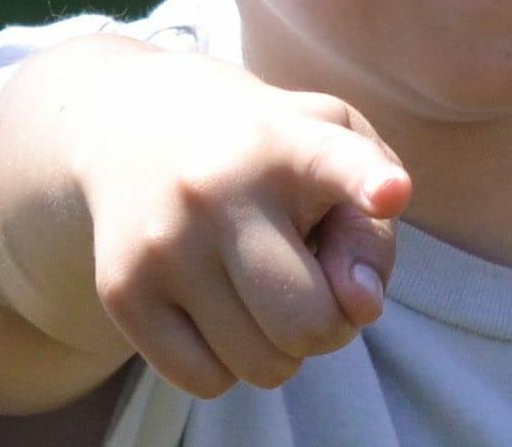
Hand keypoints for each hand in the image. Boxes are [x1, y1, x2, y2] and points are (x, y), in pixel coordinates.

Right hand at [0, 34, 411, 409]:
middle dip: (331, 328)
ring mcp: (163, 243)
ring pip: (261, 365)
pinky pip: (207, 381)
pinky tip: (219, 309)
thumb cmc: (275, 157)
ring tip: (262, 289)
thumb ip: (371, 233)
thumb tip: (360, 307)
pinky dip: (228, 365)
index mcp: (291, 143)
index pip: (335, 163)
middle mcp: (220, 189)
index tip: (389, 192)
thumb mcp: (339, 159)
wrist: (143, 129)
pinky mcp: (121, 291)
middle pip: (307, 323)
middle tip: (316, 289)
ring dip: (280, 349)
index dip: (366, 181)